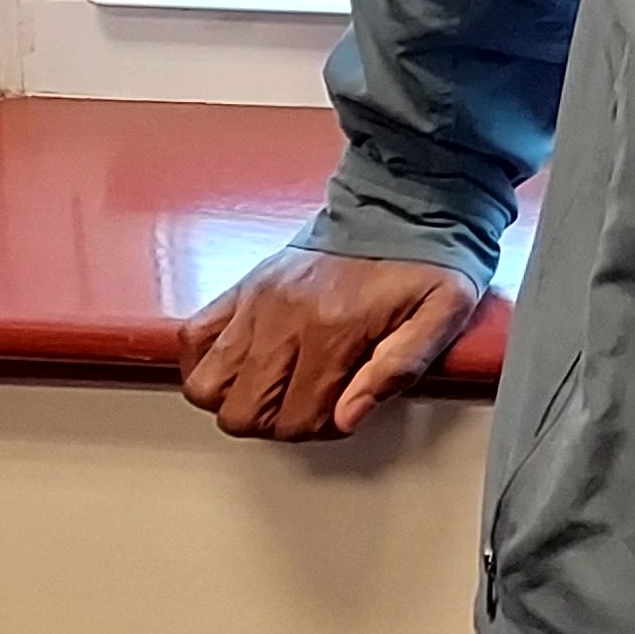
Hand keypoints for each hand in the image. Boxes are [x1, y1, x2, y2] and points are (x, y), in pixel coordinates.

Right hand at [177, 247, 481, 440]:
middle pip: (242, 411)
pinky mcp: (242, 286)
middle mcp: (283, 315)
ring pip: (205, 384)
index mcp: (333, 328)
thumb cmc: (425, 261)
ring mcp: (255, 299)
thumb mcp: (441, 314)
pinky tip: (240, 365)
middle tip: (307, 403)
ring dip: (236, 399)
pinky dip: (204, 362)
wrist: (404, 204)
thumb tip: (348, 416)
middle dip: (274, 423)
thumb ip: (398, 368)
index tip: (341, 410)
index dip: (319, 429)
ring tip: (274, 388)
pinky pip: (192, 336)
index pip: (296, 419)